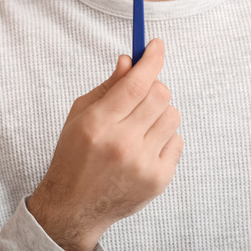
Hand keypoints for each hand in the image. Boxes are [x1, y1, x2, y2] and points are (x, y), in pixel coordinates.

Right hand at [27, 38, 182, 250]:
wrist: (75, 206)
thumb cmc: (74, 154)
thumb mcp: (80, 115)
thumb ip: (107, 87)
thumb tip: (130, 61)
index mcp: (98, 124)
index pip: (135, 82)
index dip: (151, 59)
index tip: (157, 45)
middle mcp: (122, 143)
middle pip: (160, 95)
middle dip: (154, 85)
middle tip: (142, 89)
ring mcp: (143, 163)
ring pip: (172, 115)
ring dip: (159, 112)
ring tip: (140, 123)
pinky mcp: (158, 180)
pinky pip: (176, 141)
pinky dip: (163, 137)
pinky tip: (143, 146)